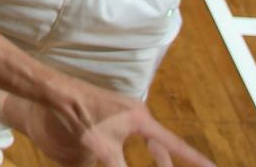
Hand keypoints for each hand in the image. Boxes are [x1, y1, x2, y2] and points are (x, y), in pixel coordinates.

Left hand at [78, 104, 214, 166]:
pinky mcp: (115, 113)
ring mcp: (127, 112)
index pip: (173, 144)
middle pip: (162, 144)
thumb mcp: (103, 149)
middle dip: (170, 162)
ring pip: (149, 140)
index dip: (194, 159)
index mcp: (141, 119)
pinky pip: (136, 135)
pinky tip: (131, 157)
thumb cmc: (82, 117)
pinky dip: (140, 150)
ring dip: (155, 157)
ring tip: (161, 165)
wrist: (61, 95)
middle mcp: (138, 113)